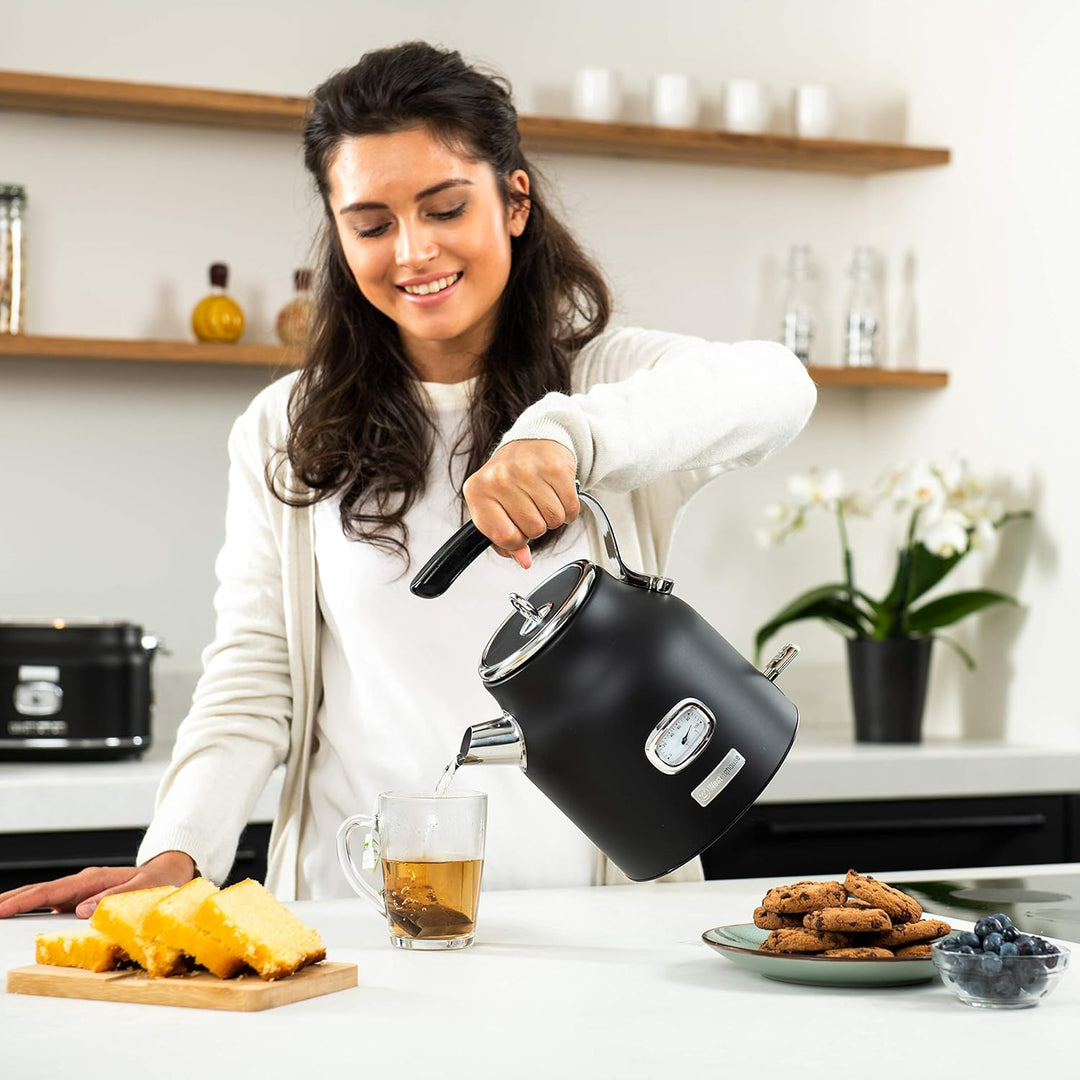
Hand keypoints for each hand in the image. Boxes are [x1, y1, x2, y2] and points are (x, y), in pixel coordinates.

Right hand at [0, 850, 196, 919]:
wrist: (167, 874)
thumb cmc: (156, 883)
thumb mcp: (140, 890)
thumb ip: (112, 898)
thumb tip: (81, 910)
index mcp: (92, 879)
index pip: (51, 891)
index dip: (25, 901)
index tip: (0, 908)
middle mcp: (82, 882)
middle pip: (40, 890)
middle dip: (12, 899)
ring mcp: (80, 889)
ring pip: (43, 895)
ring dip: (18, 902)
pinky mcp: (81, 897)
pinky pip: (52, 902)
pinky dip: (33, 906)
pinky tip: (19, 914)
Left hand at [463, 439, 577, 568]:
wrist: (532, 441)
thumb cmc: (510, 477)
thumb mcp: (495, 508)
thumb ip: (505, 540)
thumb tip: (524, 560)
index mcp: (478, 491)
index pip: (503, 537)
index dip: (516, 540)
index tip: (517, 529)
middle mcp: (501, 478)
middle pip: (533, 530)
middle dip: (536, 525)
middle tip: (532, 506)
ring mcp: (528, 471)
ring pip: (553, 520)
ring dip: (553, 516)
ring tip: (543, 498)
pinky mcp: (555, 468)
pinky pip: (571, 508)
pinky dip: (569, 507)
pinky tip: (557, 493)